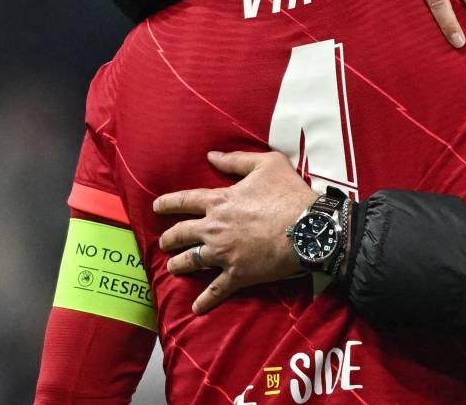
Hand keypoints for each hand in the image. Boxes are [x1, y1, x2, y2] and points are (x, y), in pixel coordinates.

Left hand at [153, 150, 317, 314]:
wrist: (308, 227)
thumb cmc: (289, 193)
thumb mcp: (267, 164)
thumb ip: (236, 160)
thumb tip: (211, 156)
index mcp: (220, 201)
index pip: (185, 201)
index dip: (168, 203)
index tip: (156, 207)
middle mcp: (215, 228)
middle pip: (181, 233)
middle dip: (169, 238)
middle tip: (164, 242)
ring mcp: (223, 253)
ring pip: (191, 261)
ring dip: (178, 264)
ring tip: (172, 267)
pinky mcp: (237, 274)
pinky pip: (216, 290)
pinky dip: (205, 300)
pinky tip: (196, 308)